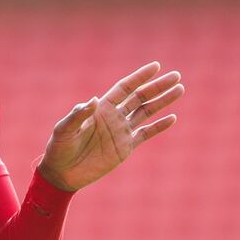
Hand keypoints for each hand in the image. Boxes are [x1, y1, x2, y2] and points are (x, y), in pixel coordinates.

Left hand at [38, 61, 184, 191]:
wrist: (62, 173)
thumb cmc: (59, 148)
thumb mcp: (64, 129)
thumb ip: (77, 115)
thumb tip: (93, 100)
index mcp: (100, 108)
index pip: (124, 88)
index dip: (139, 77)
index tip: (156, 66)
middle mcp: (113, 117)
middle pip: (140, 97)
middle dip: (157, 86)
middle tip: (176, 76)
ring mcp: (121, 132)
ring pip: (146, 112)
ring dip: (162, 101)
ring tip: (180, 89)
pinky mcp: (125, 148)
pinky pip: (145, 134)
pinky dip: (159, 126)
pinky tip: (172, 118)